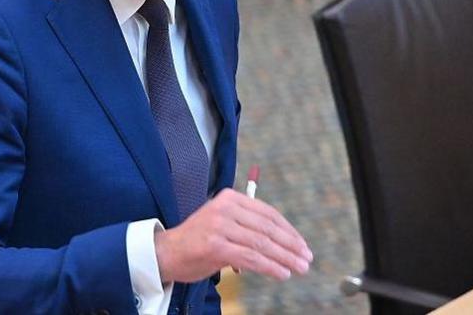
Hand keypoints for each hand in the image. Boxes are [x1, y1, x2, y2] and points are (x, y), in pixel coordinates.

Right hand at [153, 188, 312, 283]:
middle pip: (268, 228)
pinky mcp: (216, 246)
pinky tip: (282, 273)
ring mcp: (220, 226)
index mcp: (230, 198)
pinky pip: (251, 257)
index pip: (268, 213)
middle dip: (291, 245)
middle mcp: (225, 208)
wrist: (166, 253)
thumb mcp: (224, 224)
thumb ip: (249, 226)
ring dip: (285, 258)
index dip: (288, 230)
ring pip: (262, 244)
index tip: (302, 245)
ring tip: (299, 268)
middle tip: (306, 258)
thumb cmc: (198, 241)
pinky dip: (270, 267)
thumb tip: (284, 241)